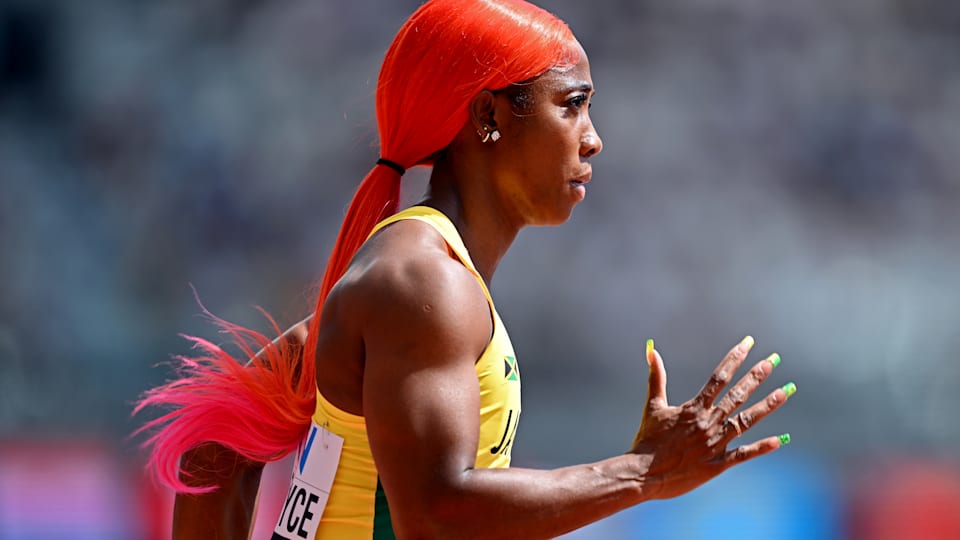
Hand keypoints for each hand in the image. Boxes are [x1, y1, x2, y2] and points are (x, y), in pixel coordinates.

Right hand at [629, 336, 793, 499]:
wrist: (643, 474)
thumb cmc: (646, 440)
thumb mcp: (652, 406)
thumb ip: (656, 377)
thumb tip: (651, 350)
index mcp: (694, 408)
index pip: (718, 377)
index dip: (734, 359)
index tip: (748, 343)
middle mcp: (708, 423)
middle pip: (738, 395)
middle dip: (757, 376)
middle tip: (774, 360)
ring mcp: (715, 443)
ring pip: (746, 421)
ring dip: (768, 405)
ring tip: (786, 391)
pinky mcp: (717, 464)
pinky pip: (744, 454)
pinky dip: (762, 447)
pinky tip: (780, 440)